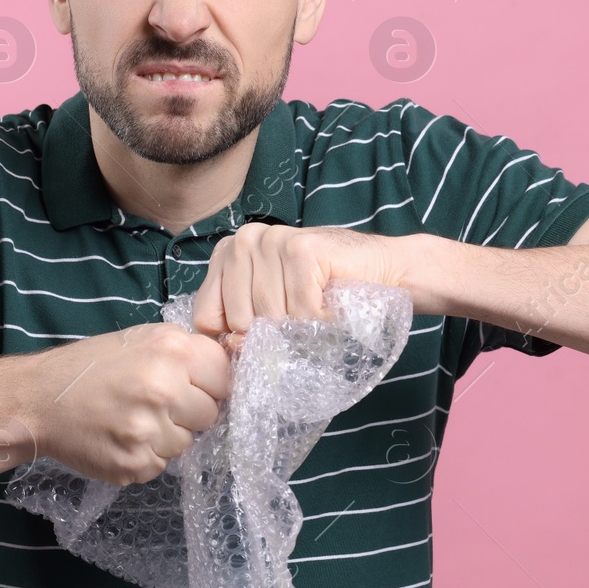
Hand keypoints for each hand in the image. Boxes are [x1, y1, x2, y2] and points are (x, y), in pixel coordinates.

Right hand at [26, 323, 231, 485]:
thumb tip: (226, 373)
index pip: (225, 378)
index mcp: (172, 351)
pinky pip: (161, 464)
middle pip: (210, 415)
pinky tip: (122, 437)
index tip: (192, 386)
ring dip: (167, 436)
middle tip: (156, 404)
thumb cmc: (93, 366)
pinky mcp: (135, 464)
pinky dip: (146, 455)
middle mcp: (165, 389)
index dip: (210, 384)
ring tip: (133, 419)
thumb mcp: (142, 339)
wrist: (39, 398)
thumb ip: (186, 352)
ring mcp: (149, 430)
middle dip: (189, 412)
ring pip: (187, 443)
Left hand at [191, 222, 411, 340]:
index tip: (262, 335)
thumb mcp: (272, 310)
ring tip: (316, 306)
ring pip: (269, 316)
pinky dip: (320, 318)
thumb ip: (242, 327)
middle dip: (271, 333)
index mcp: (227, 254)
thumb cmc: (324, 294)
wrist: (382, 270)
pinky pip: (299, 310)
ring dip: (300, 326)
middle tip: (298, 316)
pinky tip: (330, 301)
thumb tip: (232, 347)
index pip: (206, 316)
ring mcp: (272, 240)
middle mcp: (244, 240)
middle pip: (238, 319)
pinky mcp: (302, 249)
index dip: (234, 338)